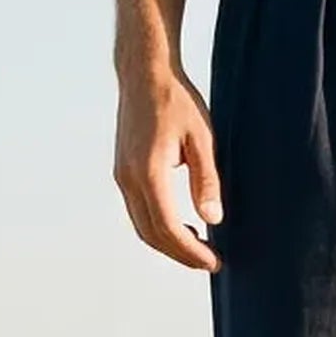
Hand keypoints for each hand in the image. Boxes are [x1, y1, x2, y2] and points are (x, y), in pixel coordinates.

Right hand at [114, 65, 222, 272]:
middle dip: (181, 254)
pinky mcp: (122, 172)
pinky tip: (182, 225)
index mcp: (148, 173)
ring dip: (169, 244)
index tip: (214, 261)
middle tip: (210, 262)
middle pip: (152, 235)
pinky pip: (138, 212)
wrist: (144, 74)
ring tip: (199, 248)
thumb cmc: (176, 101)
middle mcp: (128, 179)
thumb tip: (214, 219)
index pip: (168, 227)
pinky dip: (158, 227)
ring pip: (142, 226)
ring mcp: (121, 176)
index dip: (191, 251)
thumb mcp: (202, 139)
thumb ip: (207, 180)